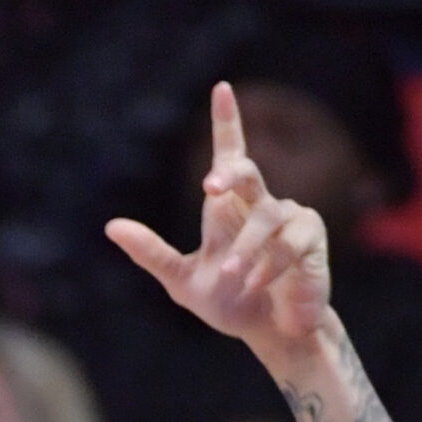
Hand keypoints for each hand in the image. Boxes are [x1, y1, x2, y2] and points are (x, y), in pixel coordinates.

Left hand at [104, 84, 332, 354]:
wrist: (271, 333)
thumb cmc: (229, 302)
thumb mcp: (181, 280)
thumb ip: (150, 253)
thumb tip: (111, 226)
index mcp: (229, 207)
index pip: (230, 155)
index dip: (227, 122)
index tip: (221, 89)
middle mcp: (261, 204)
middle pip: (246, 172)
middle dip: (230, 174)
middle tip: (209, 187)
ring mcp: (289, 217)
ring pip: (265, 219)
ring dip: (245, 251)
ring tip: (231, 276)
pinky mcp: (311, 237)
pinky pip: (287, 244)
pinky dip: (267, 266)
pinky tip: (256, 283)